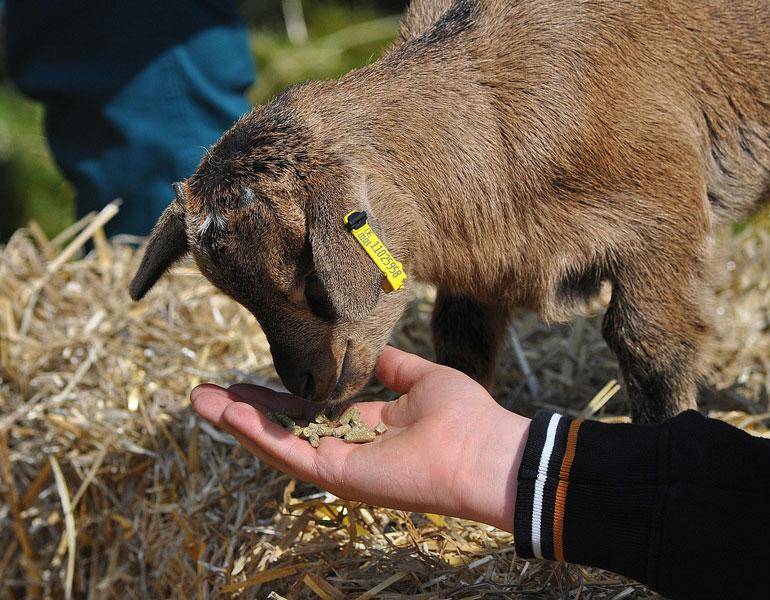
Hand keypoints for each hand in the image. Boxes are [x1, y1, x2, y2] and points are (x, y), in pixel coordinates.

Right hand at [190, 346, 530, 530]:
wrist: (485, 450)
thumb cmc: (463, 415)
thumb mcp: (420, 378)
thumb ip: (390, 366)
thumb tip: (367, 348)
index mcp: (364, 425)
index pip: (308, 411)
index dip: (274, 397)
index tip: (243, 381)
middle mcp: (345, 446)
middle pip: (282, 428)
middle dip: (242, 411)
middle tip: (203, 393)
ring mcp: (338, 464)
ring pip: (275, 443)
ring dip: (236, 423)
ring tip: (199, 401)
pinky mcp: (337, 476)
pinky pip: (289, 455)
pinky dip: (257, 435)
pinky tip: (230, 415)